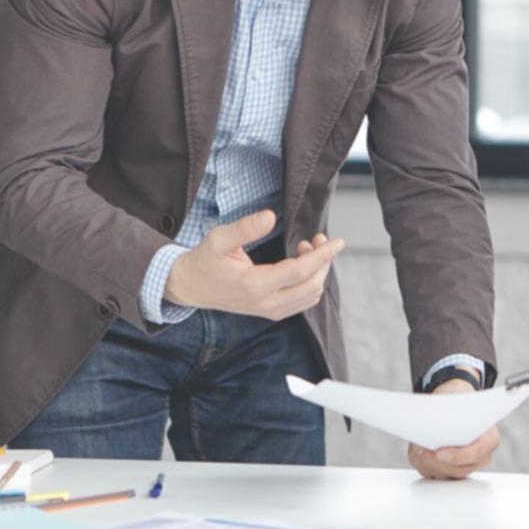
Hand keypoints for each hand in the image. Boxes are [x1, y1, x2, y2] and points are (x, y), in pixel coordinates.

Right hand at [164, 210, 343, 320]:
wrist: (190, 286)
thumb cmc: (205, 260)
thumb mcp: (219, 238)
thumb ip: (245, 228)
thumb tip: (270, 216)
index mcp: (255, 285)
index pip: (300, 272)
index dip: (322, 256)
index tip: (338, 241)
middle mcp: (266, 303)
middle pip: (312, 286)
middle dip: (323, 261)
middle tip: (318, 238)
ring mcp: (269, 311)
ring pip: (310, 296)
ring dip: (317, 272)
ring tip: (307, 248)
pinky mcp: (270, 312)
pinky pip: (302, 302)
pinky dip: (310, 282)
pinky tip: (301, 263)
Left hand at [408, 376, 499, 479]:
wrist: (452, 403)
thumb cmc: (457, 400)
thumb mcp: (455, 398)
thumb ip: (448, 414)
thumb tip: (434, 427)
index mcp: (490, 438)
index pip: (478, 452)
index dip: (458, 456)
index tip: (439, 453)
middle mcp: (481, 457)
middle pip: (460, 469)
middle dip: (438, 463)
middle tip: (421, 452)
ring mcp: (465, 466)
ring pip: (445, 475)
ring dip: (428, 463)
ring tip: (417, 449)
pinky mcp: (449, 471)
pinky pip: (435, 475)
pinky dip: (423, 465)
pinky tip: (417, 452)